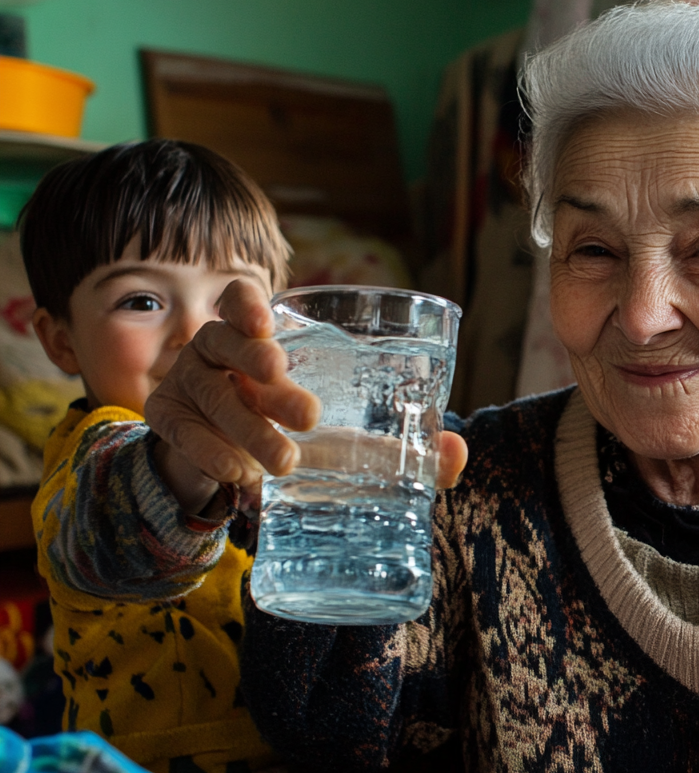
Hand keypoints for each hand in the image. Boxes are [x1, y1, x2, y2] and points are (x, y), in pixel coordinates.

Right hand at [146, 280, 470, 504]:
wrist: (228, 467)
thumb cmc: (301, 435)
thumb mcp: (348, 436)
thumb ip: (402, 444)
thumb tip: (458, 451)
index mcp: (260, 336)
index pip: (239, 298)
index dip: (247, 303)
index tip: (267, 323)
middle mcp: (216, 348)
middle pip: (228, 343)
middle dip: (263, 371)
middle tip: (308, 414)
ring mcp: (186, 381)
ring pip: (212, 393)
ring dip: (249, 426)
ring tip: (283, 462)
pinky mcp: (166, 420)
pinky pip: (183, 431)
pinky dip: (212, 453)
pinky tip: (239, 474)